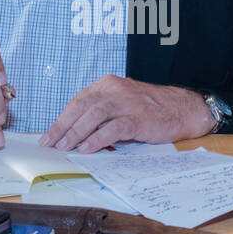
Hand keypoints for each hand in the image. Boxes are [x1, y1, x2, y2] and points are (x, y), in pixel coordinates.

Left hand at [39, 75, 214, 153]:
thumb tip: (75, 134)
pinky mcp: (138, 118)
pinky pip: (113, 128)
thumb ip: (101, 114)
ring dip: (76, 132)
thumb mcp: (122, 104)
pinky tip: (87, 148)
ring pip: (94, 115)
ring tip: (65, 146)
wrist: (183, 108)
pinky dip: (97, 139)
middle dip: (63, 126)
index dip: (62, 119)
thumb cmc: (150, 109)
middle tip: (50, 143)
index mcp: (108, 85)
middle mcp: (115, 90)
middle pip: (82, 106)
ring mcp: (127, 103)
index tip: (49, 135)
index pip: (78, 101)